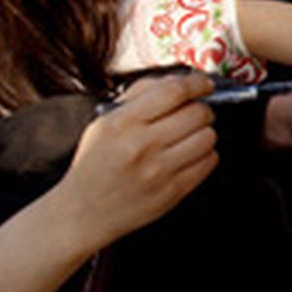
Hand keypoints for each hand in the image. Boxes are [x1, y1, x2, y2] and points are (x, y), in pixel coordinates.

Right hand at [52, 73, 218, 249]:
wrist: (82, 213)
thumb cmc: (95, 163)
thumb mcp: (104, 122)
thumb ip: (141, 94)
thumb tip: (180, 78)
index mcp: (122, 123)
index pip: (174, 92)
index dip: (197, 83)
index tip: (204, 84)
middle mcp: (141, 146)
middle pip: (197, 113)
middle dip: (202, 108)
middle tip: (195, 113)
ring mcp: (158, 171)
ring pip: (208, 137)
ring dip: (204, 132)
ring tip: (189, 136)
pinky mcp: (172, 192)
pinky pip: (208, 162)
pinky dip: (205, 155)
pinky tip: (189, 155)